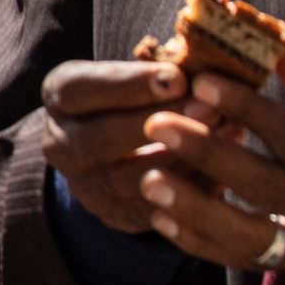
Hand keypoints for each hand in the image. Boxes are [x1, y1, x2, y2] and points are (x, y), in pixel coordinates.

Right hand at [40, 58, 225, 234]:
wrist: (121, 147)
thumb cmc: (139, 96)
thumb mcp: (137, 75)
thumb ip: (161, 72)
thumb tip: (205, 69)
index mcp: (59, 99)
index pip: (79, 89)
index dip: (127, 84)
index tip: (178, 78)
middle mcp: (59, 144)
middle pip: (99, 139)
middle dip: (158, 123)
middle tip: (210, 110)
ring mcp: (84, 186)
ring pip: (126, 180)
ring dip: (179, 160)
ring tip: (225, 137)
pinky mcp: (114, 216)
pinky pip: (151, 212)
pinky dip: (189, 192)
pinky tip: (222, 172)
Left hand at [136, 48, 284, 270]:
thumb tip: (270, 44)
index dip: (252, 113)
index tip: (204, 81)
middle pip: (268, 189)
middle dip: (209, 156)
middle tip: (157, 123)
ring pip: (249, 238)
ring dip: (194, 210)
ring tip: (148, 179)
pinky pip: (242, 259)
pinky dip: (200, 242)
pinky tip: (160, 218)